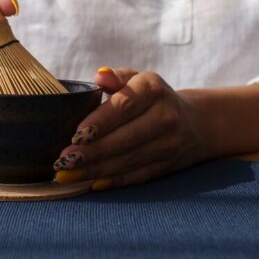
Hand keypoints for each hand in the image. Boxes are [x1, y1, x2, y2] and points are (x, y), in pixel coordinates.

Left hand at [52, 67, 208, 189]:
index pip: (125, 106)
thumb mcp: (137, 79)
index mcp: (154, 89)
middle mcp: (166, 117)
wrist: (194, 122)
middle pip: (126, 138)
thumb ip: (116, 77)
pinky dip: (113, 181)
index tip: (76, 134)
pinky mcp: (167, 166)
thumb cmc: (151, 98)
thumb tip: (99, 76)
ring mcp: (169, 144)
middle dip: (93, 151)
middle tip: (64, 160)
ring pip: (129, 160)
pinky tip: (91, 183)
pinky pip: (137, 176)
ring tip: (68, 174)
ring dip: (96, 169)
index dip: (100, 122)